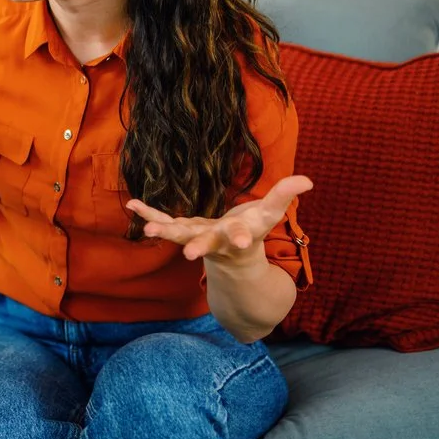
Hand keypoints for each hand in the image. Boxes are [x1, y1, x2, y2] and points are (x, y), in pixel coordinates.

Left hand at [125, 175, 312, 266]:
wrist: (232, 258)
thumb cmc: (253, 231)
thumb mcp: (269, 214)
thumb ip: (284, 196)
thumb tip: (306, 180)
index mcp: (239, 237)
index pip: (242, 237)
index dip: (240, 239)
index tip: (239, 243)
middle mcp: (216, 241)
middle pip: (207, 244)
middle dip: (198, 247)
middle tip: (189, 254)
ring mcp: (196, 238)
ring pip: (179, 236)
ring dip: (164, 230)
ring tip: (148, 228)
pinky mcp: (182, 231)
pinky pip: (163, 222)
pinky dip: (148, 214)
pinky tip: (132, 204)